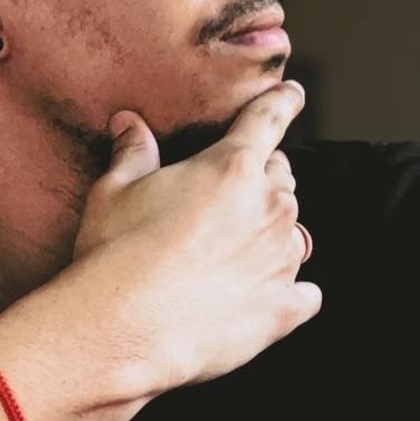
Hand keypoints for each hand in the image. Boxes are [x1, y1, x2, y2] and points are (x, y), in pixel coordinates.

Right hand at [69, 81, 320, 399]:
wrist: (122, 325)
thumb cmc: (115, 250)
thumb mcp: (114, 189)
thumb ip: (132, 151)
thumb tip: (129, 121)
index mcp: (231, 167)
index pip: (268, 119)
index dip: (282, 102)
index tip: (292, 95)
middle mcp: (268, 208)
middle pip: (282, 176)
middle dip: (261, 177)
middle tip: (226, 195)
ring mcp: (281, 260)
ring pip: (295, 232)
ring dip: (272, 232)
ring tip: (236, 248)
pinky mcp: (282, 309)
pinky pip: (305, 292)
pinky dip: (289, 289)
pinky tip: (261, 293)